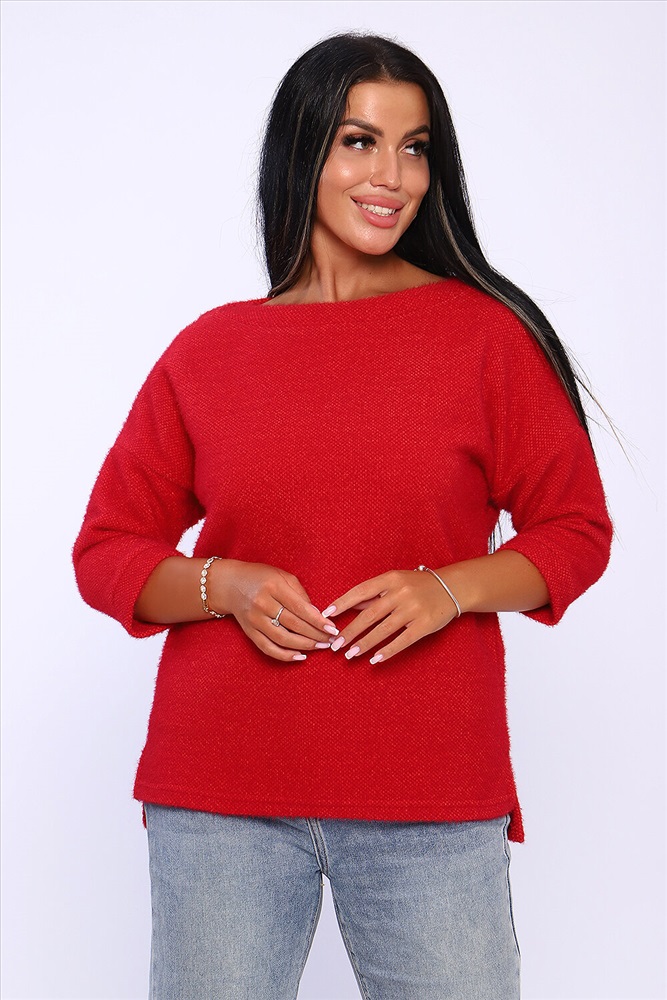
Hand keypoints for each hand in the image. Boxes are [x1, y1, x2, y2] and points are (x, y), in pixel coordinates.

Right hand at [212, 560, 338, 661]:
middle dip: (315, 635)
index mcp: (273, 586)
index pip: (300, 608)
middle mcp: (262, 604)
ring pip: (282, 639)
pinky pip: (268, 648)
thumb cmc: (260, 577)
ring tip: (321, 647)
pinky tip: (300, 656)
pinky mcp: (249, 632)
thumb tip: (317, 614)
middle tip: (331, 640)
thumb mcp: (282, 576)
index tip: (332, 628)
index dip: (318, 621)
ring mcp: (254, 620)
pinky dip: (284, 655)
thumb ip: (300, 593)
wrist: (229, 584)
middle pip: (293, 625)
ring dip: (304, 645)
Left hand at [322, 569, 458, 663]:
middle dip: (350, 631)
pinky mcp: (425, 624)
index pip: (361, 591)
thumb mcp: (396, 582)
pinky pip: (402, 641)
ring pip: (383, 630)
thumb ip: (374, 594)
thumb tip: (348, 605)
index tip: (326, 615)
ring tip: (350, 654)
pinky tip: (374, 659)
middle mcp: (401, 593)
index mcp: (391, 579)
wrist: (453, 587)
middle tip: (335, 645)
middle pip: (369, 614)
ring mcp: (414, 609)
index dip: (342, 603)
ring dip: (364, 644)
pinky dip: (387, 651)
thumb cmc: (419, 585)